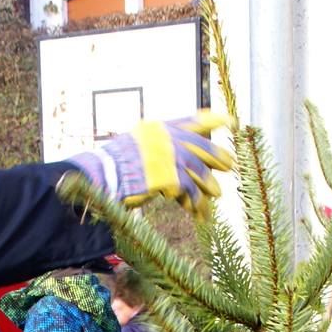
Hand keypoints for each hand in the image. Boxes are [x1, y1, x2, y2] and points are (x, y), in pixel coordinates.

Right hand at [67, 112, 230, 211]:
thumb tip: (176, 157)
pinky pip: (188, 190)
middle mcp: (165, 138)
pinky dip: (193, 202)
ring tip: (217, 194)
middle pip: (200, 145)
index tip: (230, 121)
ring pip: (197, 169)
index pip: (191, 121)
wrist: (101, 177)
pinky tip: (197, 211)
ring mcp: (167, 156)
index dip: (213, 120)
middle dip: (216, 156)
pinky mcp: (167, 176)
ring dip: (208, 184)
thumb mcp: (134, 146)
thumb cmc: (112, 167)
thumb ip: (156, 147)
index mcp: (158, 128)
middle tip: (230, 164)